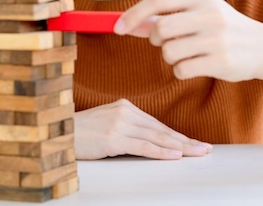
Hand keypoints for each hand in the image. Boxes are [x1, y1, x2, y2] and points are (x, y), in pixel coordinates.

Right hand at [74, 99, 211, 159]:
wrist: (57, 132)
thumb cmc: (81, 133)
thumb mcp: (108, 125)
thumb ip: (128, 129)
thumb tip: (151, 142)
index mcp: (126, 107)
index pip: (158, 125)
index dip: (178, 135)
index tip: (194, 143)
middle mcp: (126, 112)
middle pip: (162, 130)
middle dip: (186, 141)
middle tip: (205, 149)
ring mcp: (120, 124)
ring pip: (157, 138)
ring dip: (180, 147)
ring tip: (196, 153)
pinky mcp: (113, 137)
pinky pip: (143, 146)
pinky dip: (161, 152)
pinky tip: (174, 156)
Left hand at [114, 0, 262, 81]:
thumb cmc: (224, 28)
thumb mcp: (201, 12)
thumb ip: (169, 15)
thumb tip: (130, 23)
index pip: (158, 0)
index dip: (133, 14)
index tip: (118, 27)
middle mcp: (209, 14)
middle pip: (160, 29)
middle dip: (156, 40)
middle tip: (166, 43)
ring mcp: (216, 38)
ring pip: (169, 52)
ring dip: (171, 57)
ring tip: (188, 54)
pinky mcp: (220, 61)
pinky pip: (181, 69)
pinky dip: (182, 71)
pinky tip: (198, 65)